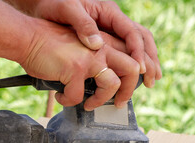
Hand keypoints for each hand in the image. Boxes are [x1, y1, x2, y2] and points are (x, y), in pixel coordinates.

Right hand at [19, 19, 139, 109]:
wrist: (27, 38)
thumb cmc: (46, 44)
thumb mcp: (77, 46)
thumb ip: (91, 58)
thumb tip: (96, 83)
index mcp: (102, 41)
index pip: (130, 57)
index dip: (133, 76)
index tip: (124, 89)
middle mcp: (101, 47)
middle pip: (132, 69)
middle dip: (128, 91)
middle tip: (118, 102)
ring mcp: (90, 58)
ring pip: (113, 84)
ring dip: (102, 100)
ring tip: (89, 104)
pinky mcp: (76, 69)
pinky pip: (78, 96)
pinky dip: (68, 101)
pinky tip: (60, 96)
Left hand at [32, 0, 161, 86]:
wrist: (42, 5)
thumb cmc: (53, 4)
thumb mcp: (67, 9)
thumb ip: (82, 25)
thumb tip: (98, 45)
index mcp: (108, 12)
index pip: (132, 33)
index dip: (138, 52)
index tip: (140, 70)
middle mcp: (113, 20)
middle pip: (141, 39)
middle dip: (149, 60)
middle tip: (152, 81)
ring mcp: (110, 30)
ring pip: (136, 45)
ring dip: (145, 63)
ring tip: (150, 82)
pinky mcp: (103, 39)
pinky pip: (123, 51)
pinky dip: (131, 64)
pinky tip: (133, 78)